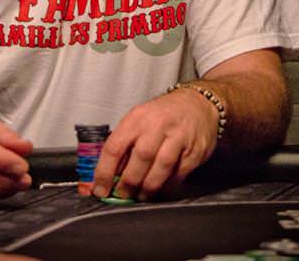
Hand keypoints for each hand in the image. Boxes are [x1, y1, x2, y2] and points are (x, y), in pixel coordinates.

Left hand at [92, 88, 216, 200]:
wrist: (197, 104)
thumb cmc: (162, 116)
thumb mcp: (139, 121)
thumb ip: (124, 147)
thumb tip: (107, 177)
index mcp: (137, 118)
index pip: (115, 147)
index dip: (104, 172)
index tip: (100, 189)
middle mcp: (158, 125)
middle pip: (140, 157)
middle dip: (129, 182)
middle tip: (123, 194)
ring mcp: (179, 136)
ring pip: (161, 167)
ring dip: (149, 187)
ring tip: (142, 195)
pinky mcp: (195, 150)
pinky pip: (179, 173)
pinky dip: (168, 185)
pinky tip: (161, 189)